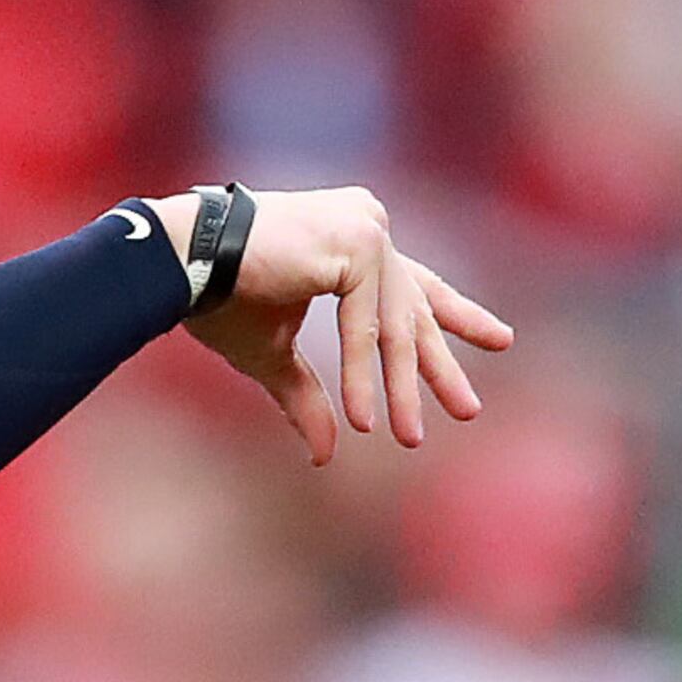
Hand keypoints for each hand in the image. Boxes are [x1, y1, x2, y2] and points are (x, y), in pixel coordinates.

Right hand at [175, 186, 511, 463]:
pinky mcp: (356, 241)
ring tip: (410, 437)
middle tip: (469, 410)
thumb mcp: (273, 357)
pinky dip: (366, 371)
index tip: (499, 340)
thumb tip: (326, 456)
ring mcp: (366, 228)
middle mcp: (366, 226)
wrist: (182, 264)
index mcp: (352, 243)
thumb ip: (306, 397)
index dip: (455, 316)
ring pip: (394, 324)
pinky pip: (369, 321)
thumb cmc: (218, 298)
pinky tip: (363, 416)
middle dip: (438, 365)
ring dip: (403, 386)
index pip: (415, 285)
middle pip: (414, 308)